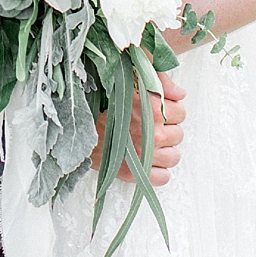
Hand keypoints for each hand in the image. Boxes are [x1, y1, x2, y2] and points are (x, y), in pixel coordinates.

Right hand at [90, 71, 184, 185]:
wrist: (75, 129)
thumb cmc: (97, 105)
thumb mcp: (125, 81)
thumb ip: (156, 80)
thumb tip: (180, 92)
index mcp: (150, 107)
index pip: (180, 111)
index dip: (170, 111)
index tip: (157, 112)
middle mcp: (152, 132)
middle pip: (178, 134)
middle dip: (166, 130)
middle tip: (148, 127)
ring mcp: (146, 155)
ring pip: (173, 157)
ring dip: (163, 151)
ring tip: (147, 144)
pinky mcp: (136, 173)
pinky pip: (163, 177)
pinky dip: (156, 171)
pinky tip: (145, 160)